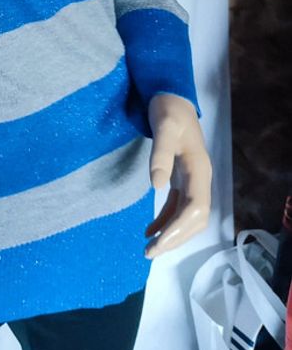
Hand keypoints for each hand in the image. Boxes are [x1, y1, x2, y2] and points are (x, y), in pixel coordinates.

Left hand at [144, 93, 211, 259]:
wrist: (172, 97)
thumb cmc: (169, 110)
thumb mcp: (164, 127)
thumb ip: (160, 154)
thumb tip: (156, 186)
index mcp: (199, 170)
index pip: (195, 209)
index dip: (178, 229)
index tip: (157, 243)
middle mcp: (200, 179)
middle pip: (195, 219)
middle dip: (175, 238)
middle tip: (150, 252)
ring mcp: (192, 180)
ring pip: (187, 217)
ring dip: (171, 234)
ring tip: (149, 248)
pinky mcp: (182, 179)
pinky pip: (178, 207)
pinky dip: (166, 221)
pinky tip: (149, 230)